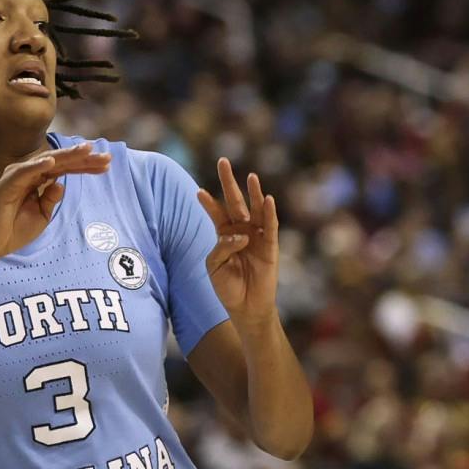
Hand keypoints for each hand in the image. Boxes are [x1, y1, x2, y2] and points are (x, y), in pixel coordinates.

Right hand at [0, 142, 111, 264]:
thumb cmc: (14, 229)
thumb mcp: (42, 214)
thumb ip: (51, 198)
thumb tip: (61, 184)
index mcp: (39, 181)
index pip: (66, 169)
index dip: (86, 166)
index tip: (107, 165)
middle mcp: (29, 175)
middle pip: (60, 162)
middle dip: (83, 158)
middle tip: (106, 155)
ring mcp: (16, 178)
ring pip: (45, 162)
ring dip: (66, 155)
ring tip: (85, 150)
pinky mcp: (5, 185)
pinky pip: (23, 173)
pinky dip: (37, 166)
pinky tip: (52, 161)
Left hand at [198, 158, 279, 325]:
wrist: (245, 307)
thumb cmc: (227, 287)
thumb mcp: (214, 266)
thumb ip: (222, 247)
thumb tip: (240, 234)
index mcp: (224, 235)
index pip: (215, 213)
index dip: (207, 202)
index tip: (197, 191)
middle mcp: (241, 231)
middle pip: (234, 202)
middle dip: (228, 182)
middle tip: (222, 161)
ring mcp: (256, 237)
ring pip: (254, 209)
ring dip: (253, 192)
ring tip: (250, 175)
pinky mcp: (270, 246)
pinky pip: (270, 226)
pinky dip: (269, 213)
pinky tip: (267, 199)